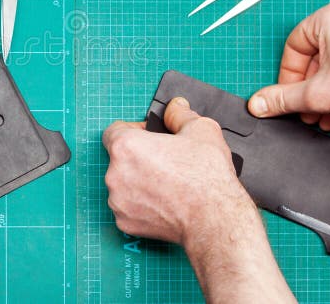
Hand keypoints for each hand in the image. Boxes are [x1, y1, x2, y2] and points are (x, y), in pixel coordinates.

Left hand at [102, 97, 245, 244]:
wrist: (215, 219)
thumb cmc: (206, 178)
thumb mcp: (201, 129)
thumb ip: (179, 114)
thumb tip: (175, 108)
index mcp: (126, 146)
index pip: (114, 131)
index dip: (133, 131)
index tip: (149, 137)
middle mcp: (115, 173)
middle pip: (119, 158)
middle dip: (138, 158)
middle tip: (164, 161)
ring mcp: (118, 200)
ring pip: (123, 184)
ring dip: (138, 181)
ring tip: (166, 183)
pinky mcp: (124, 222)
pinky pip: (128, 207)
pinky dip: (141, 204)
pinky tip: (163, 202)